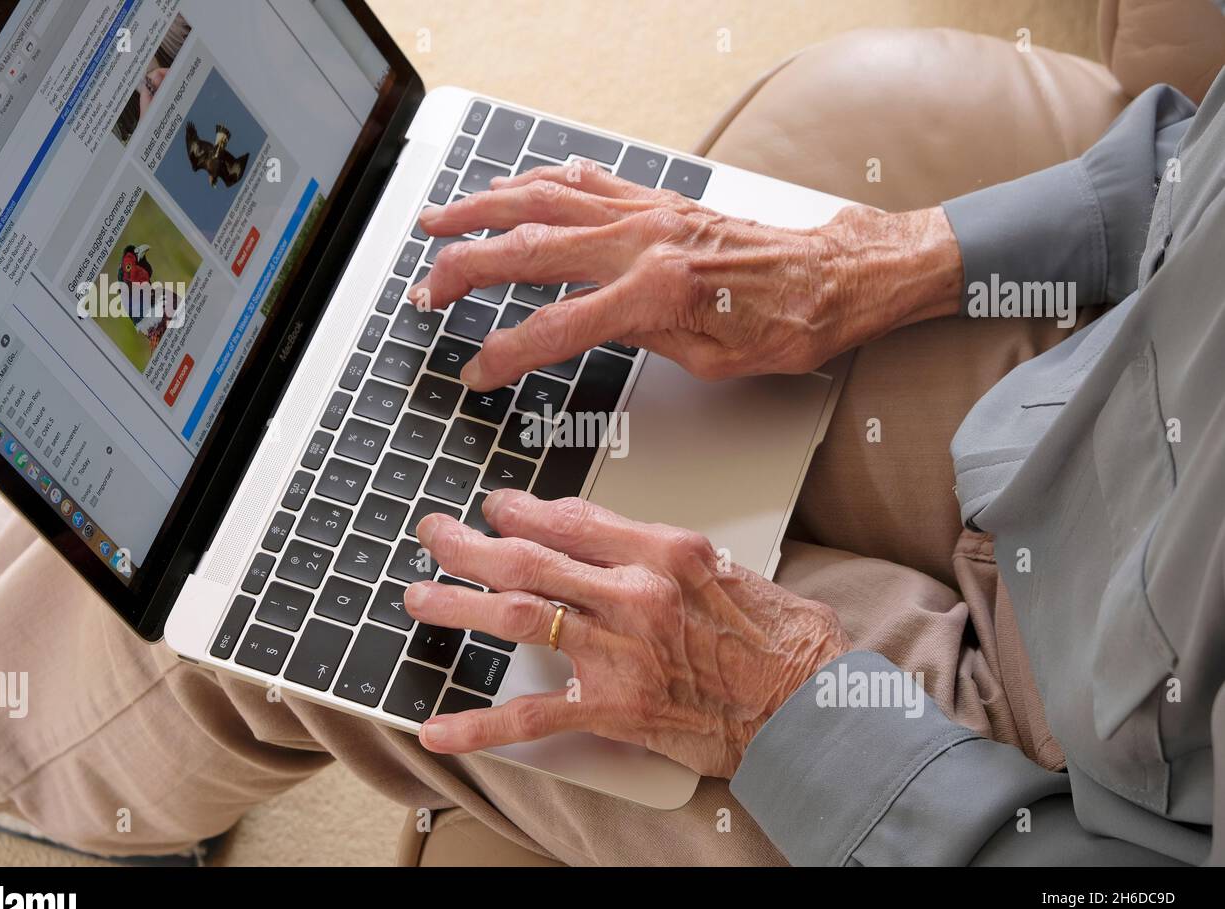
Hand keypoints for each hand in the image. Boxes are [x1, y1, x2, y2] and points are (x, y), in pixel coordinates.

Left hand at [407, 490, 847, 777]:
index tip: (495, 508)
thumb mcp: (725, 568)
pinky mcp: (614, 709)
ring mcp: (619, 651)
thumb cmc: (780, 641)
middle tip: (435, 536)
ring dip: (460, 606)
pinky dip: (478, 723)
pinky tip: (439, 728)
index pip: (572, 518)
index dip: (521, 511)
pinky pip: (532, 715)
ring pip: (518, 617)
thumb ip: (661, 551)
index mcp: (665, 551)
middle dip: (469, 544)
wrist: (808, 709)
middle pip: (529, 557)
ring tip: (421, 599)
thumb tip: (608, 538)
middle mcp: (634, 594)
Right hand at [411, 161, 961, 390]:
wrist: (838, 275)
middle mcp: (642, 241)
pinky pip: (585, 181)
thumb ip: (641, 342)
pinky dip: (539, 182)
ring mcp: (647, 212)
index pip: (553, 329)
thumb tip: (592, 333)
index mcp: (654, 294)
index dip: (503, 355)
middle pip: (527, 249)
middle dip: (465, 269)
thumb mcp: (709, 360)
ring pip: (544, 200)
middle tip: (426, 290)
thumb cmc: (788, 324)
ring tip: (437, 220)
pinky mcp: (657, 199)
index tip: (474, 371)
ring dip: (482, 209)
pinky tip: (512, 187)